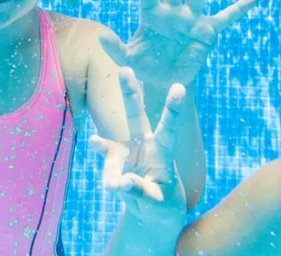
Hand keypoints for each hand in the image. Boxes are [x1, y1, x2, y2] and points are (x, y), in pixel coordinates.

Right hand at [91, 68, 186, 231]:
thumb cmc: (162, 203)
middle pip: (135, 115)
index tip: (179, 87)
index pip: (169, 127)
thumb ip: (143, 192)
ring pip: (113, 145)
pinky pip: (105, 160)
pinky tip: (102, 161)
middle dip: (129, 92)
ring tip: (113, 186)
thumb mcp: (159, 203)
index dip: (173, 108)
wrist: (149, 210)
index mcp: (162, 150)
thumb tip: (122, 182)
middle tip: (125, 69)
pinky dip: (105, 167)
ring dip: (105, 151)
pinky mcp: (113, 161)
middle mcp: (143, 144)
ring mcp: (126, 151)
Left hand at [102, 0, 255, 88]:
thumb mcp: (128, 60)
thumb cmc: (145, 65)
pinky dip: (239, 9)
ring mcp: (191, 18)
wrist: (167, 81)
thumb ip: (115, 48)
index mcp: (151, 13)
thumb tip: (101, 36)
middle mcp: (172, 10)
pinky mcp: (208, 32)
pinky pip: (226, 18)